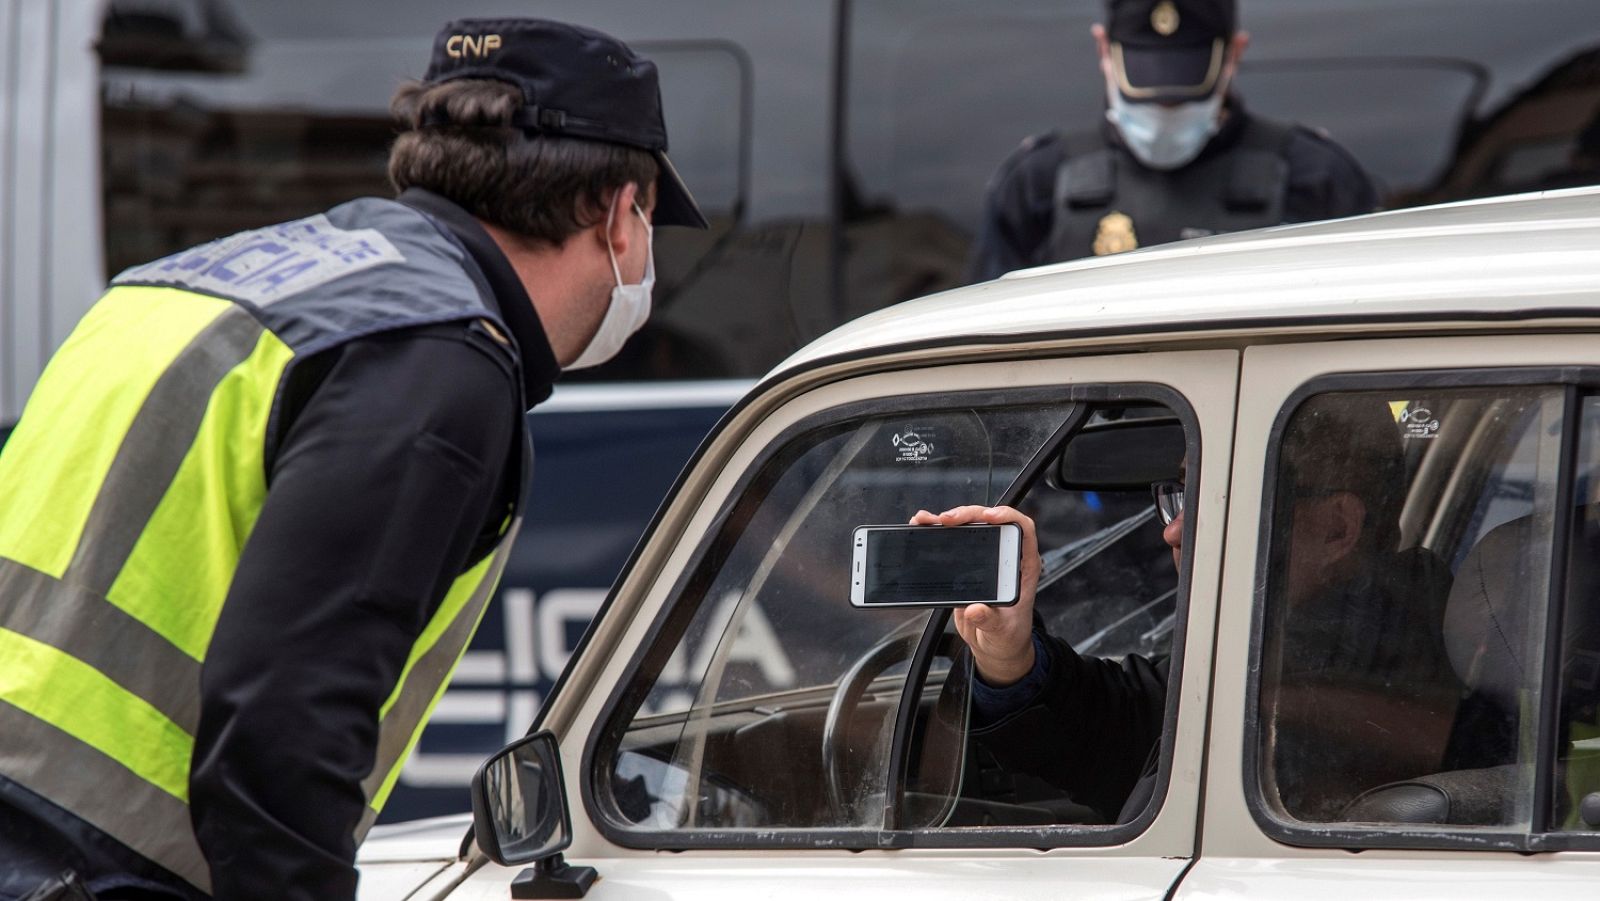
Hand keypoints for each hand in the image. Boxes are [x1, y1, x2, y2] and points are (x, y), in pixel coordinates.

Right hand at [908, 505, 1039, 685]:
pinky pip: (955, 539)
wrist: (995, 645)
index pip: (1023, 530)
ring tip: (931, 520)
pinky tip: (925, 526)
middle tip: (948, 520)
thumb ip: (990, 621)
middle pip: (991, 521)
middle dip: (969, 514)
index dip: (1008, 516)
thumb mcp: (1001, 632)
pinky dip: (938, 530)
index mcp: (1022, 568)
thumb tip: (976, 610)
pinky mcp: (968, 563)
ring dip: (950, 518)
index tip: (989, 517)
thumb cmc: (1007, 636)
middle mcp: (1005, 557)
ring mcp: (986, 557)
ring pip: (971, 526)